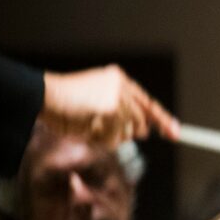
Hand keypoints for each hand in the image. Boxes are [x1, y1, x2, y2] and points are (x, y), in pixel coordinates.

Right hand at [41, 64, 179, 146]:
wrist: (43, 96)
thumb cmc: (63, 104)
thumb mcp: (96, 106)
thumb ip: (119, 116)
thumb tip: (142, 132)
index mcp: (119, 80)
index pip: (147, 102)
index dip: (163, 119)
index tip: (176, 132)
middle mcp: (123, 85)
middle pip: (142, 121)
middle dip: (132, 133)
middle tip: (108, 129)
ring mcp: (120, 96)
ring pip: (128, 132)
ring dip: (109, 136)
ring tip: (88, 124)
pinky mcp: (114, 108)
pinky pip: (115, 137)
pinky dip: (101, 139)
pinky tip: (87, 127)